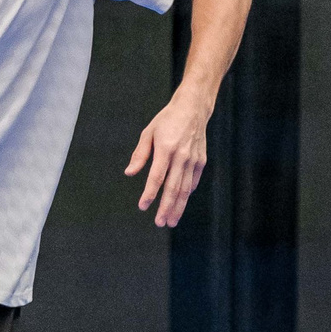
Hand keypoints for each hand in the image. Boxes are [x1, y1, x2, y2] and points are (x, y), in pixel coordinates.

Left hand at [125, 95, 211, 227]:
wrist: (193, 108)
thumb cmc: (167, 120)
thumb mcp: (148, 133)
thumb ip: (140, 155)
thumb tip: (129, 173)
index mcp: (166, 149)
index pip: (157, 177)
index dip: (149, 194)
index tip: (143, 207)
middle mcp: (182, 157)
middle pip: (173, 188)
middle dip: (166, 208)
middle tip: (160, 223)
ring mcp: (193, 160)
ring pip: (186, 189)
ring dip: (178, 207)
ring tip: (171, 221)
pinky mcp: (201, 161)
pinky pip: (193, 181)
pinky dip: (187, 193)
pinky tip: (180, 203)